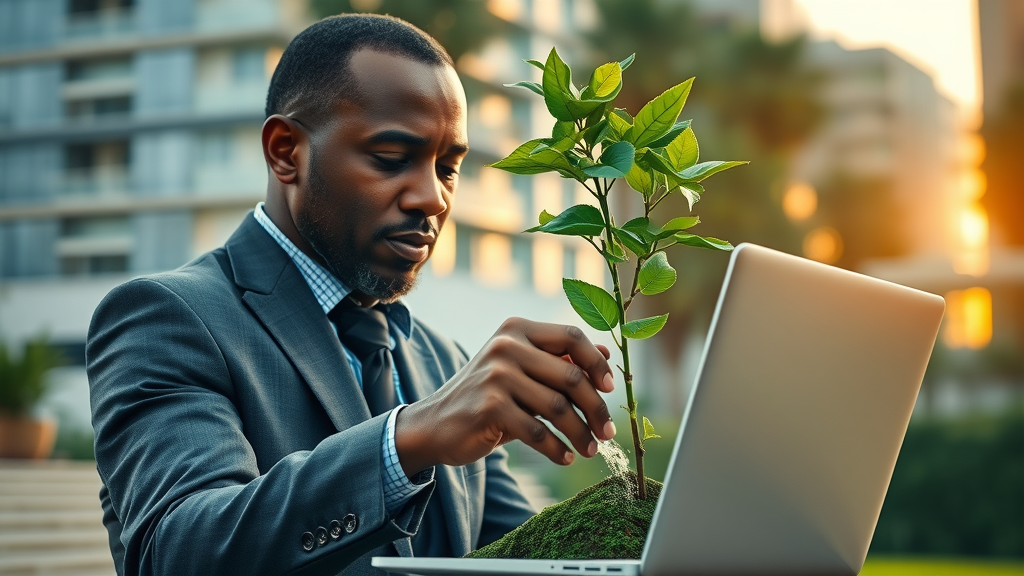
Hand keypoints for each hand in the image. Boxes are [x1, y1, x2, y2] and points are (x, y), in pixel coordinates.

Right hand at [395, 317, 615, 474]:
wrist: (434, 424)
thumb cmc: (486, 397)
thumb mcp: (521, 371)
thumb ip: (558, 362)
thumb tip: (607, 356)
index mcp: (517, 330)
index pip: (571, 336)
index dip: (596, 363)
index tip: (610, 390)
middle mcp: (506, 346)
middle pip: (570, 376)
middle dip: (596, 408)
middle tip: (608, 432)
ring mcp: (496, 376)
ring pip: (558, 407)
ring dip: (580, 433)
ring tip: (590, 449)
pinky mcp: (489, 407)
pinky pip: (537, 432)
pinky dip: (557, 448)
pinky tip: (565, 457)